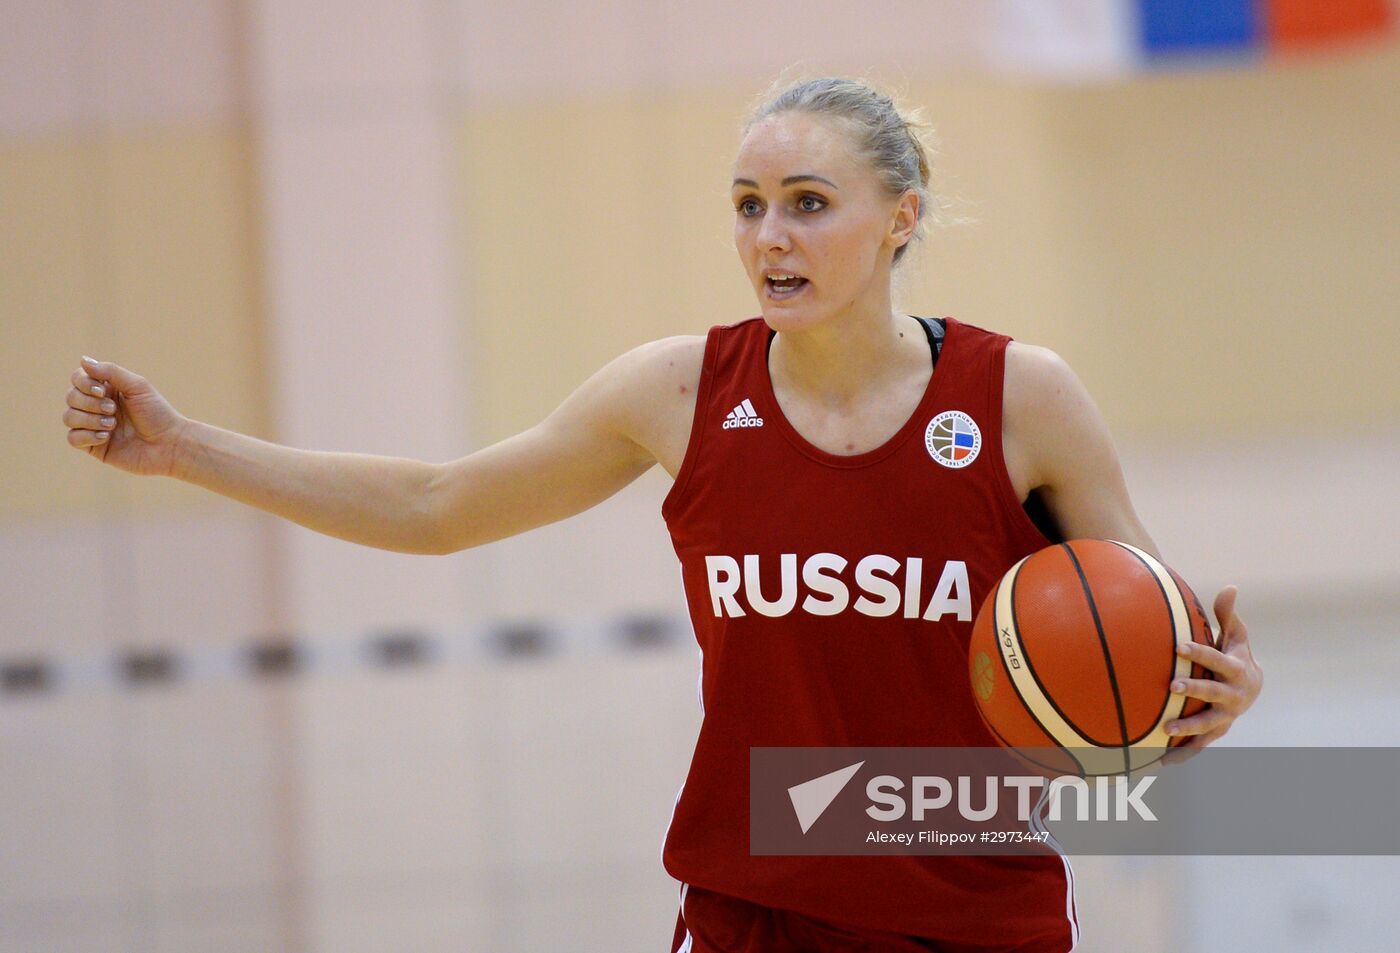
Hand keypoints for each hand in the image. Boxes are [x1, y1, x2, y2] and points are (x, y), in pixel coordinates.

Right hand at [65, 356, 189, 477]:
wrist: (169, 444)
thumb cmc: (157, 413)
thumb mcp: (137, 386)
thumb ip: (110, 372)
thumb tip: (83, 360)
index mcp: (107, 389)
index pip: (78, 379)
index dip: (83, 383)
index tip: (102, 391)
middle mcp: (97, 406)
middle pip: (71, 397)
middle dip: (90, 403)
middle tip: (113, 409)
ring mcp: (93, 426)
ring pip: (69, 417)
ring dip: (90, 419)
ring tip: (113, 425)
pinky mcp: (93, 446)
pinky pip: (72, 438)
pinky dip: (87, 436)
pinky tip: (107, 437)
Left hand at [1164, 586, 1262, 748]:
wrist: (1252, 686)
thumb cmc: (1235, 654)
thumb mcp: (1235, 634)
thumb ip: (1228, 614)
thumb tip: (1230, 586)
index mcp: (1237, 670)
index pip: (1217, 660)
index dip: (1200, 653)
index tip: (1177, 646)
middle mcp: (1234, 695)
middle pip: (1214, 694)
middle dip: (1195, 690)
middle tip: (1171, 686)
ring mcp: (1227, 716)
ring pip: (1209, 724)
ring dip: (1189, 728)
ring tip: (1165, 728)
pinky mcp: (1218, 730)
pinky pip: (1202, 744)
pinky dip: (1186, 753)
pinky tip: (1164, 760)